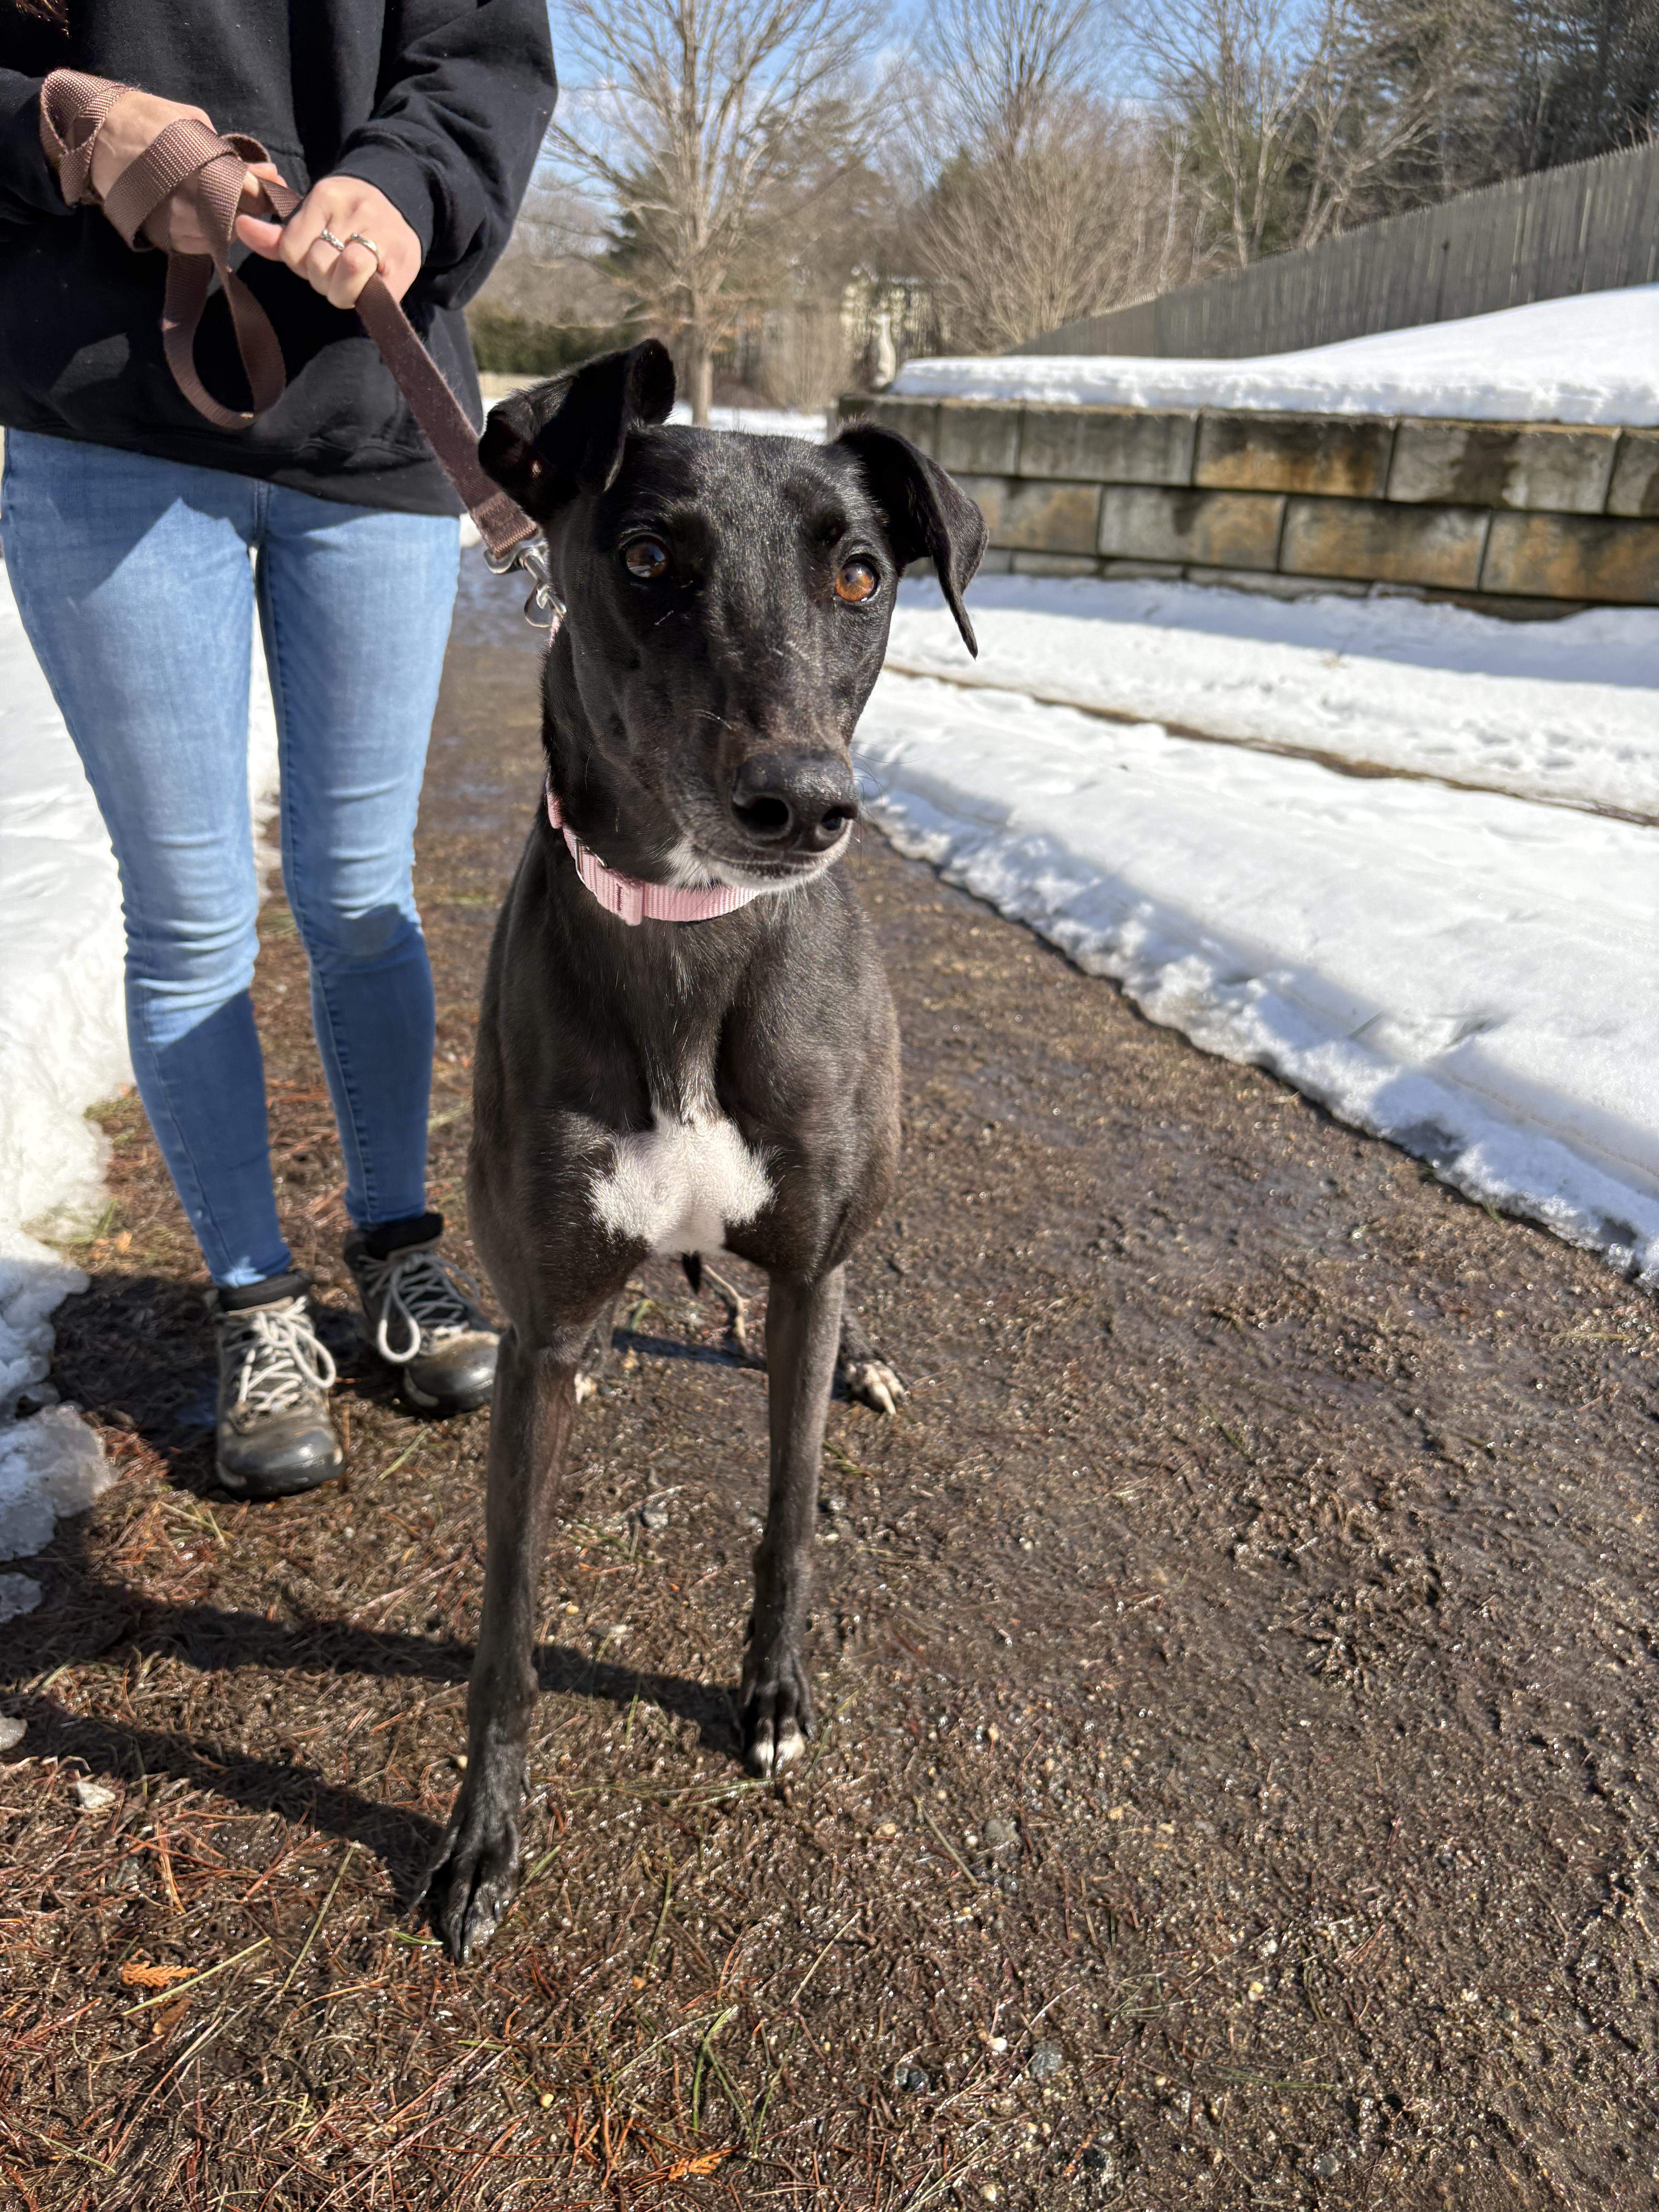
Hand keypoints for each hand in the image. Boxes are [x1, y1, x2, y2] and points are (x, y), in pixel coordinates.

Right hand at [76, 88, 275, 255]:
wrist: (94, 134)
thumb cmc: (145, 119)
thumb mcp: (190, 122)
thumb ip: (228, 152)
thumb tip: (266, 174)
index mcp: (196, 170)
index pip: (248, 193)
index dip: (266, 193)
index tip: (273, 187)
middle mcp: (185, 203)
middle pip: (238, 219)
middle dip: (250, 208)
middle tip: (253, 195)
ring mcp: (172, 225)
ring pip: (221, 236)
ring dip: (231, 222)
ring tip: (226, 199)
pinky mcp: (162, 238)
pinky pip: (200, 245)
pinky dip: (211, 233)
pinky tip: (208, 214)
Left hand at [237, 176, 420, 307]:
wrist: (400, 207)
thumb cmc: (346, 220)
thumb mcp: (311, 220)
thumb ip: (276, 235)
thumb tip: (240, 226)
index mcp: (327, 195)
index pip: (293, 249)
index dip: (300, 264)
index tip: (316, 257)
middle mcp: (355, 209)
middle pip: (318, 266)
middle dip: (321, 278)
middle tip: (334, 271)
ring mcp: (383, 234)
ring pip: (344, 279)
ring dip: (341, 290)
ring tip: (349, 280)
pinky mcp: (403, 261)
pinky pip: (371, 294)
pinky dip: (363, 296)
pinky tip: (368, 286)